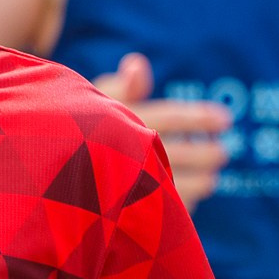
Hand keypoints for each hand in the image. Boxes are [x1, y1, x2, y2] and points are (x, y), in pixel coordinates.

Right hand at [96, 55, 229, 209]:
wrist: (53, 174)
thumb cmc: (85, 128)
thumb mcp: (96, 101)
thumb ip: (122, 86)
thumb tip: (138, 64)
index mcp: (123, 123)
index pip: (170, 118)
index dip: (200, 118)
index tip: (225, 120)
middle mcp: (127, 154)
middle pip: (180, 154)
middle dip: (207, 154)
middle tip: (223, 153)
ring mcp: (129, 187)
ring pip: (177, 186)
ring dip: (200, 181)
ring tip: (211, 177)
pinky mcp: (129, 214)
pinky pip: (165, 210)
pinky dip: (182, 203)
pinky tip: (190, 197)